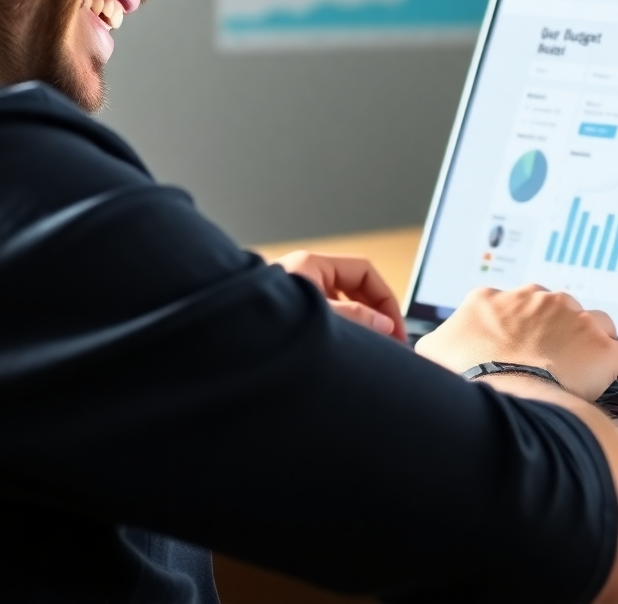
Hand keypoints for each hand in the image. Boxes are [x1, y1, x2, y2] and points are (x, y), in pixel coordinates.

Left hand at [275, 250, 406, 341]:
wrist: (222, 343)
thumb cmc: (263, 325)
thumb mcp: (319, 319)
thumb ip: (356, 319)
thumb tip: (386, 325)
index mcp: (312, 265)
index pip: (364, 272)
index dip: (386, 298)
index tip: (396, 327)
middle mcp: (305, 276)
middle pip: (355, 287)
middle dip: (377, 313)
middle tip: (391, 341)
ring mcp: (297, 297)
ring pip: (343, 305)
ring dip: (362, 324)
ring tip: (374, 349)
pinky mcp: (291, 318)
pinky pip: (328, 319)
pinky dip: (344, 332)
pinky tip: (351, 351)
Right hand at [415, 284, 617, 401]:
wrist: (499, 396)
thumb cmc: (464, 377)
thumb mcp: (433, 353)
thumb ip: (437, 343)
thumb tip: (432, 347)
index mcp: (494, 299)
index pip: (512, 304)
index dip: (520, 326)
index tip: (522, 344)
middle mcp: (536, 299)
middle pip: (555, 309)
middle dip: (557, 330)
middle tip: (554, 359)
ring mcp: (572, 321)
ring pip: (594, 323)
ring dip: (592, 342)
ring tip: (591, 366)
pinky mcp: (601, 349)